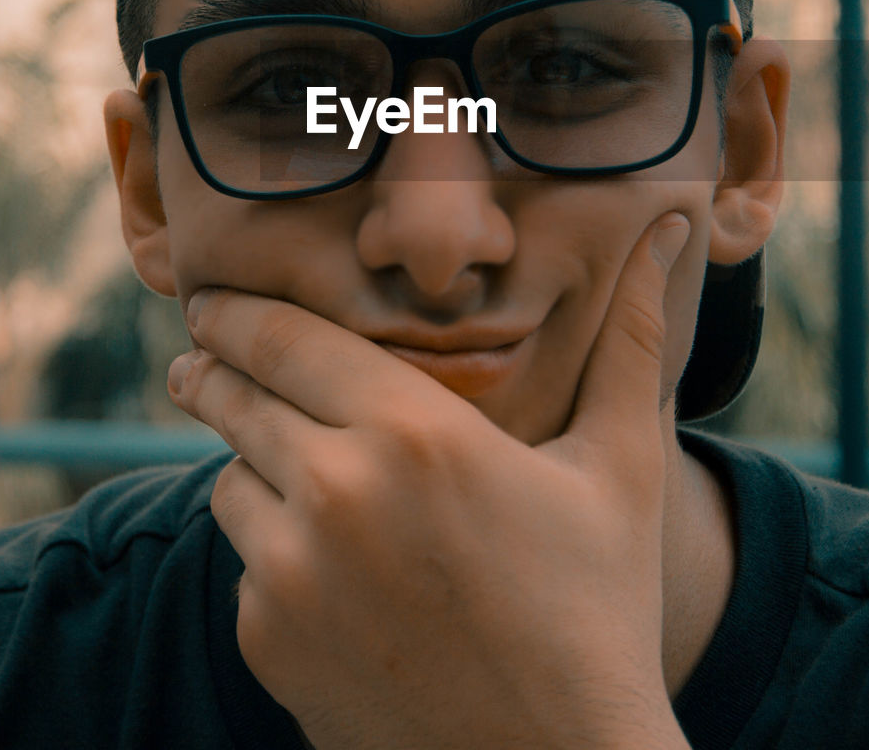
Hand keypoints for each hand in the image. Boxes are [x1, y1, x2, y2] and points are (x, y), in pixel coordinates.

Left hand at [168, 216, 692, 749]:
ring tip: (294, 470)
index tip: (209, 299)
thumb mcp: (622, 465)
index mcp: (416, 432)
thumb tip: (671, 225)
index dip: (234, 313)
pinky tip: (328, 568)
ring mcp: (291, 575)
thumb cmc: (600, 606)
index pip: (282, 339)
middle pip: (235, 398)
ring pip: (231, 480)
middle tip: (197, 359)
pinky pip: (245, 563)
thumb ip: (632, 335)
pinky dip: (271, 550)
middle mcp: (336, 492)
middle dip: (210, 370)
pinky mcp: (268, 643)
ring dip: (252, 465)